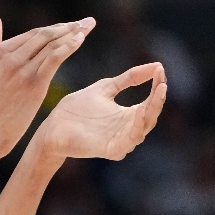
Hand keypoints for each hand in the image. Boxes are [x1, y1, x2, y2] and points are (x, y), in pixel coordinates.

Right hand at [0, 16, 95, 156]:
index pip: (31, 34)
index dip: (54, 28)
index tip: (70, 26)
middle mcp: (9, 57)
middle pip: (43, 35)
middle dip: (68, 26)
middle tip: (86, 22)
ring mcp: (21, 70)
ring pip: (51, 44)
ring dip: (73, 33)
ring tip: (89, 26)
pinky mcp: (33, 83)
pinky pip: (54, 58)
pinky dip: (68, 46)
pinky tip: (80, 39)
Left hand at [39, 62, 166, 159]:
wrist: (52, 127)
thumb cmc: (77, 109)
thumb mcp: (106, 87)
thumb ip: (129, 78)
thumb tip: (156, 64)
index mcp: (127, 115)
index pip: (150, 102)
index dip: (157, 86)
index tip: (160, 69)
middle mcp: (127, 129)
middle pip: (151, 116)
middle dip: (158, 99)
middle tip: (162, 82)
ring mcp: (120, 140)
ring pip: (143, 128)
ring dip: (151, 111)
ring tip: (157, 93)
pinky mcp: (110, 150)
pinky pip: (128, 141)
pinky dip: (136, 128)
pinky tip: (139, 112)